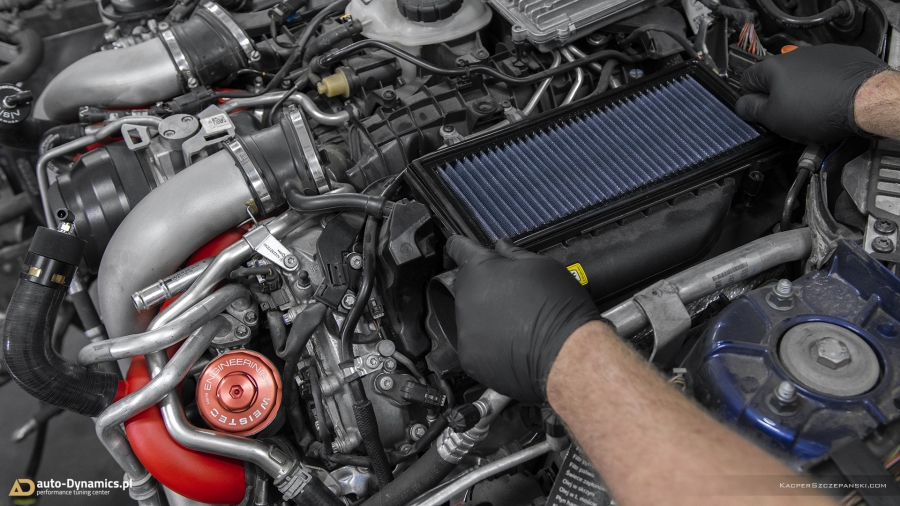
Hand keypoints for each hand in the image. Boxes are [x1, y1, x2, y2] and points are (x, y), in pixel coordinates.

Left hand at [445, 236, 600, 402]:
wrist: (566, 354)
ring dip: (485, 318)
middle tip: (511, 298)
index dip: (460, 247)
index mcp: (480, 269)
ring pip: (469, 317)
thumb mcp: (543, 266)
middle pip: (466, 287)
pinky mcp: (468, 356)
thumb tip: (502, 247)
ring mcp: (464, 329)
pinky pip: (474, 345)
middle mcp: (465, 297)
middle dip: (483, 288)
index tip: (458, 249)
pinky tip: (511, 344)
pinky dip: (488, 345)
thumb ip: (514, 254)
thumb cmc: (559, 307)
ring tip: (515, 325)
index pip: (457, 248)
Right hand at [735, 44, 887, 143]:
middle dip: (778, 96)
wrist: (865, 100)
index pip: (746, 80)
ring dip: (801, 91)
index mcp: (772, 68)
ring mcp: (820, 54)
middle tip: (786, 116)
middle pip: (776, 78)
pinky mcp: (842, 58)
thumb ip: (752, 110)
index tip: (757, 110)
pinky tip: (830, 101)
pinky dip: (824, 86)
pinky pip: (825, 74)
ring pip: (801, 76)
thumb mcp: (775, 119)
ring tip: (812, 112)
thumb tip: (741, 105)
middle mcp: (794, 56)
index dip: (749, 98)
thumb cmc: (820, 110)